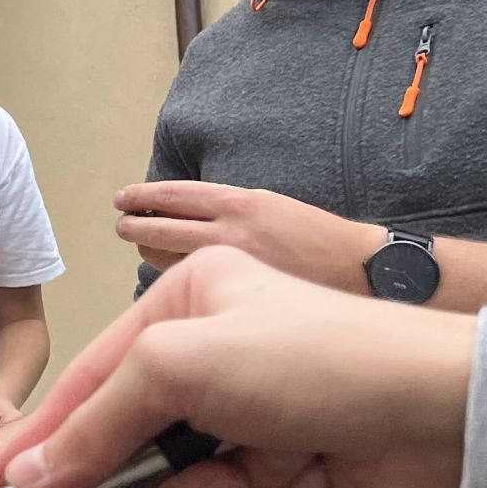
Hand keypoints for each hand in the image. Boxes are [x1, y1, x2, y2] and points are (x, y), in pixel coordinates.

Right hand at [0, 248, 473, 487]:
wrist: (445, 415)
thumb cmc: (321, 360)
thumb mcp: (177, 366)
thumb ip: (94, 420)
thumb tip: (32, 470)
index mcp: (188, 302)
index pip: (92, 376)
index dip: (48, 433)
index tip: (3, 482)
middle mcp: (221, 353)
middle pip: (138, 440)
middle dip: (162, 468)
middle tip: (183, 472)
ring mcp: (261, 416)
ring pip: (189, 487)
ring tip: (268, 469)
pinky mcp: (297, 468)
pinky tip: (311, 481)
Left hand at [114, 179, 380, 292]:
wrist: (363, 271)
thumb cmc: (319, 240)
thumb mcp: (271, 208)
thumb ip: (230, 211)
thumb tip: (186, 217)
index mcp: (241, 202)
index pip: (174, 194)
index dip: (143, 195)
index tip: (123, 198)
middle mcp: (231, 231)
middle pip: (160, 228)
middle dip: (135, 226)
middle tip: (123, 224)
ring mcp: (232, 267)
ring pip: (169, 259)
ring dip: (150, 251)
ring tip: (143, 246)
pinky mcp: (238, 293)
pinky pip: (190, 286)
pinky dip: (174, 279)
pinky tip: (169, 277)